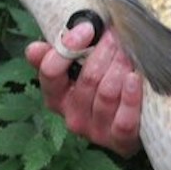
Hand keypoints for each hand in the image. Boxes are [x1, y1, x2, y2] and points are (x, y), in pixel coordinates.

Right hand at [25, 20, 142, 156]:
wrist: (134, 125)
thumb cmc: (103, 89)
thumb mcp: (78, 72)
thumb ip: (60, 56)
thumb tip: (34, 49)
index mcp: (56, 97)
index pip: (50, 73)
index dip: (68, 47)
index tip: (87, 28)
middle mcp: (72, 116)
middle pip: (87, 79)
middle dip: (104, 52)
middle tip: (118, 36)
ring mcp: (96, 131)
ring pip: (106, 94)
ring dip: (120, 68)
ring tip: (130, 52)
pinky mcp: (119, 141)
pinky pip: (123, 119)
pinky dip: (131, 97)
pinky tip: (136, 78)